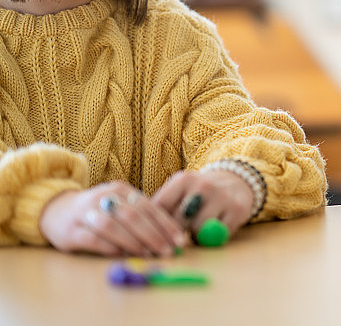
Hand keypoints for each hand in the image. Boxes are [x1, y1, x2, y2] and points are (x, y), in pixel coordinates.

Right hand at [39, 181, 187, 256]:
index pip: (148, 207)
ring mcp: (86, 213)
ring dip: (134, 242)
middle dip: (154, 235)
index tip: (180, 240)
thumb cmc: (98, 211)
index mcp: (120, 190)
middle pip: (133, 216)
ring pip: (113, 226)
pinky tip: (123, 255)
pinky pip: (94, 239)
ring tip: (149, 254)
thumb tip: (171, 237)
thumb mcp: (120, 206)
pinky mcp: (71, 230)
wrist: (56, 210)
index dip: (166, 224)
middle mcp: (103, 198)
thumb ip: (142, 217)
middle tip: (168, 251)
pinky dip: (111, 247)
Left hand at [152, 169, 252, 236]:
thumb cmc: (199, 194)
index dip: (154, 226)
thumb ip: (163, 209)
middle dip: (175, 233)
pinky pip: (219, 235)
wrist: (236, 182)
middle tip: (176, 237)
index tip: (152, 238)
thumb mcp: (180, 192)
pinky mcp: (238, 209)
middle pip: (178, 222)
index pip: (160, 208)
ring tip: (199, 228)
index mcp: (183, 179)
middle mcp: (203, 185)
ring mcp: (222, 197)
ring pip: (199, 230)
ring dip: (196, 235)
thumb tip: (146, 234)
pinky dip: (215, 237)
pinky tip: (216, 227)